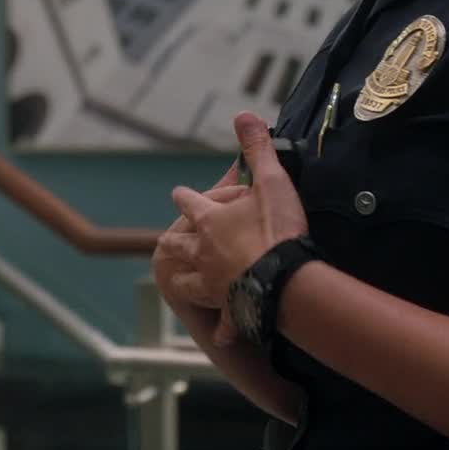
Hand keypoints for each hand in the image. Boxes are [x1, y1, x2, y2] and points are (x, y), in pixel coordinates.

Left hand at [162, 113, 308, 335]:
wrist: (281, 281)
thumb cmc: (276, 229)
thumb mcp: (271, 180)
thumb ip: (257, 148)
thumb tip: (244, 114)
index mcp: (209, 220)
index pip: (190, 202)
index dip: (185, 196)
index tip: (178, 192)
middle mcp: (202, 253)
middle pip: (178, 244)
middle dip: (174, 240)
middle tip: (167, 238)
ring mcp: (212, 283)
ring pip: (188, 282)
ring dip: (185, 280)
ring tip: (181, 279)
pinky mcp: (229, 309)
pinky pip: (224, 321)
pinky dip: (224, 327)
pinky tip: (222, 335)